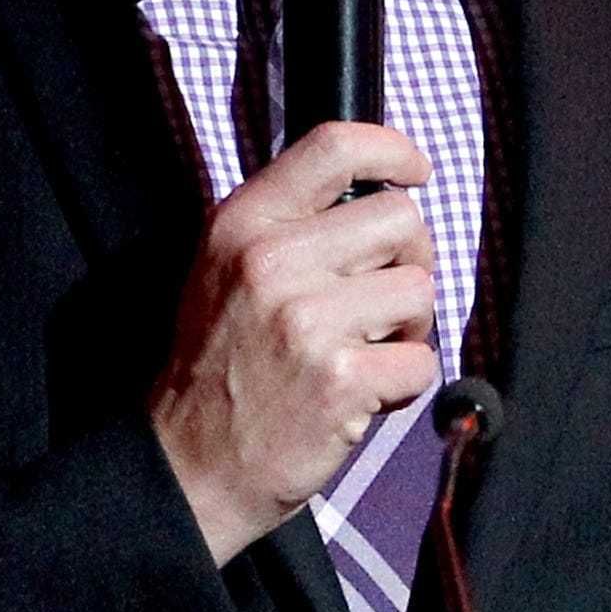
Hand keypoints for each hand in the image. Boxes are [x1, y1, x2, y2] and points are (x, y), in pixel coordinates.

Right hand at [149, 122, 437, 565]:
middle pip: (400, 219)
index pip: (334, 146)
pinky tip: (364, 393)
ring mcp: (306, 321)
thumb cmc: (217, 368)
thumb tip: (378, 193)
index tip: (414, 171)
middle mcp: (271, 261)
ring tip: (365, 351)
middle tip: (380, 299)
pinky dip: (403, 383)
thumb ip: (287, 225)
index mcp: (243, 224)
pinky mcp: (340, 379)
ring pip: (420, 290)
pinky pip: (420, 361)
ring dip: (408, 327)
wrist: (190, 465)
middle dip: (408, 260)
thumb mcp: (223, 271)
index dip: (392, 150)